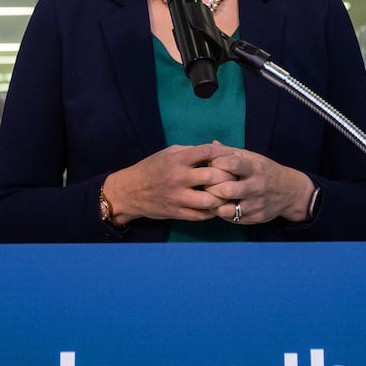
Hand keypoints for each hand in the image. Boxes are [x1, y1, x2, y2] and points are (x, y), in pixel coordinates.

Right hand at [102, 143, 238, 224]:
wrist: (130, 192)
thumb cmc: (151, 168)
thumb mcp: (168, 153)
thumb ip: (191, 151)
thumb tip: (216, 149)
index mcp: (177, 159)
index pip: (207, 152)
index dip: (224, 153)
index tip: (233, 156)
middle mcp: (178, 178)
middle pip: (212, 176)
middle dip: (228, 176)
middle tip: (235, 177)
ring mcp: (178, 197)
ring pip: (209, 200)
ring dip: (221, 197)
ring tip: (226, 194)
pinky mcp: (176, 213)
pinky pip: (201, 215)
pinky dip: (212, 212)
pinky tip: (216, 206)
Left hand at [200, 143, 314, 224]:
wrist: (291, 192)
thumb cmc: (266, 171)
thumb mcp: (253, 158)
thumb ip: (231, 152)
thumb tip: (212, 144)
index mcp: (254, 168)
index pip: (231, 163)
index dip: (216, 163)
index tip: (211, 164)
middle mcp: (255, 187)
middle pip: (226, 190)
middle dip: (211, 187)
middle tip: (206, 184)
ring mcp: (255, 205)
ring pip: (226, 209)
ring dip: (214, 204)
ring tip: (211, 197)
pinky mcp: (254, 218)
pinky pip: (231, 219)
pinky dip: (222, 213)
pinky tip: (220, 206)